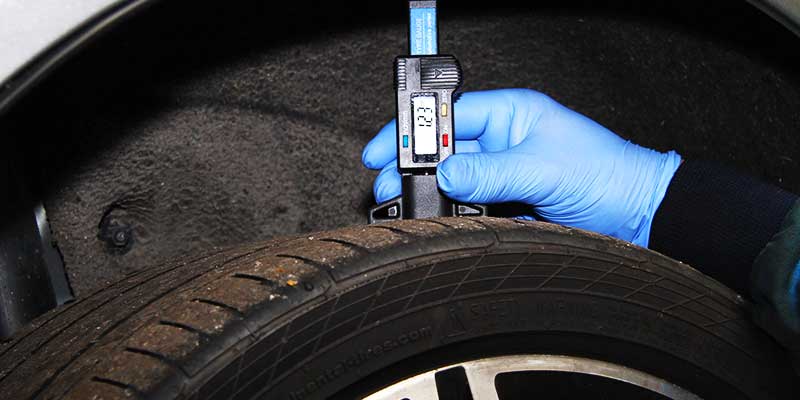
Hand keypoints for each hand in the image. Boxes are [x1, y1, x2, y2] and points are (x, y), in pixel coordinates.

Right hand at [362, 89, 680, 246]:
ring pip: (454, 181)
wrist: (636, 215)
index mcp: (512, 113)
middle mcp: (504, 140)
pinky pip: (470, 206)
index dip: (413, 130)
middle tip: (385, 185)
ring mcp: (504, 173)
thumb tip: (445, 175)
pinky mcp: (508, 203)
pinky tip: (439, 220)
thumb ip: (492, 172)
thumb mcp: (543, 168)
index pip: (449, 114)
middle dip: (412, 166)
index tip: (383, 148)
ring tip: (406, 207)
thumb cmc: (606, 175)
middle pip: (444, 150)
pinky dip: (453, 214)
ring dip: (431, 193)